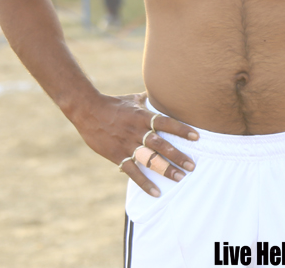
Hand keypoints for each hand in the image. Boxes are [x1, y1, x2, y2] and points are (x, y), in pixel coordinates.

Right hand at [73, 93, 199, 197]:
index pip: (166, 122)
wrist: (88, 110)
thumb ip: (148, 100)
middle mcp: (137, 131)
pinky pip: (133, 171)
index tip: (196, 137)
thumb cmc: (112, 104)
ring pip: (149, 159)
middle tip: (192, 166)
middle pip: (161, 145)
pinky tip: (156, 192)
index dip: (181, 129)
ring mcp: (127, 144)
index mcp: (142, 117)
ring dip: (166, 169)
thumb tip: (161, 92)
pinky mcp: (117, 155)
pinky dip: (144, 183)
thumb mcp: (132, 99)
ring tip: (180, 178)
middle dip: (177, 155)